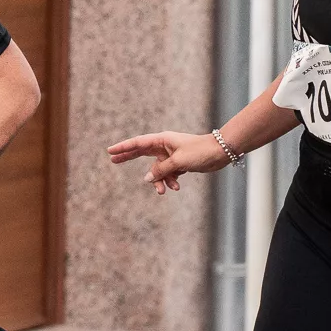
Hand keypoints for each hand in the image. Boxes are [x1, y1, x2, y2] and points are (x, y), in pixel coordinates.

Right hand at [106, 131, 229, 193]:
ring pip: (158, 170)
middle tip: (113, 160)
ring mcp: (171, 155)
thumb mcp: (178, 162)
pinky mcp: (179, 163)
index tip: (110, 151)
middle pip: (141, 152)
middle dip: (128, 158)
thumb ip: (161, 170)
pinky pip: (168, 174)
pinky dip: (170, 181)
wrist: (220, 153)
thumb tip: (147, 179)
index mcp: (162, 139)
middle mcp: (164, 146)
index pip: (138, 143)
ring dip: (160, 181)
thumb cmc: (199, 152)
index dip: (123, 148)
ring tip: (164, 191)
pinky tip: (176, 187)